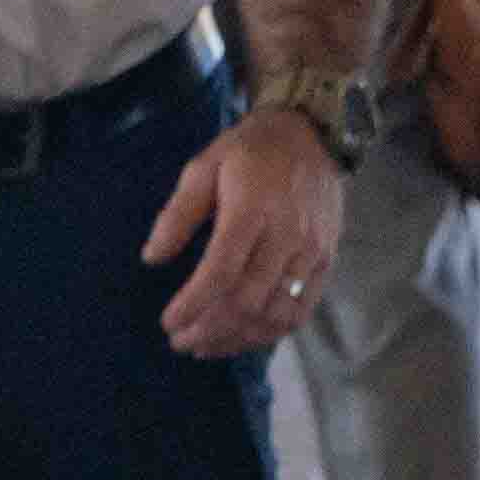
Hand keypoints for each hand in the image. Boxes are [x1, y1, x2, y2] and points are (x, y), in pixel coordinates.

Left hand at [142, 108, 348, 353]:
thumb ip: (177, 213)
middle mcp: (286, 234)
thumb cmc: (250, 151)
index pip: (222, 270)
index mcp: (251, 207)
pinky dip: (270, 333)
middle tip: (181, 341)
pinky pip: (300, 311)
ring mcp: (311, 251)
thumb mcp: (204, 166)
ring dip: (237, 338)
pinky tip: (244, 337)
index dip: (193, 304)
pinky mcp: (327, 261)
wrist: (312, 134)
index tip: (168, 322)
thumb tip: (152, 258)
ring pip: (275, 313)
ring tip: (206, 346)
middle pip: (248, 300)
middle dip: (209, 329)